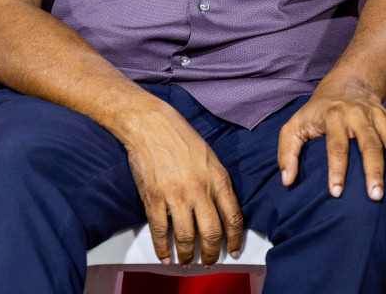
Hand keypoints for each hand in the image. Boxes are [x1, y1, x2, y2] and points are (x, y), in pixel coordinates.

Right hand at [120, 104, 244, 265]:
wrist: (150, 124)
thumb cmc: (180, 136)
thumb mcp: (210, 157)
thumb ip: (218, 183)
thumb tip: (222, 208)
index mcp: (217, 178)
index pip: (232, 217)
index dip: (234, 239)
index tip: (234, 250)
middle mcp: (200, 190)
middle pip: (211, 233)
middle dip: (211, 253)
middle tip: (209, 261)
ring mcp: (176, 195)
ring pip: (186, 237)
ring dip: (187, 255)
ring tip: (186, 261)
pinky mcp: (154, 198)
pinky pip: (160, 231)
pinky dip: (163, 248)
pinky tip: (165, 256)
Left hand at [277, 80, 385, 202]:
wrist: (348, 83)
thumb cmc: (318, 111)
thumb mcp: (294, 125)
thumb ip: (287, 151)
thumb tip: (287, 180)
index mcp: (334, 115)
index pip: (336, 145)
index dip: (336, 169)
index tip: (337, 193)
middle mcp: (359, 114)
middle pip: (370, 144)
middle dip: (374, 171)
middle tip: (375, 197)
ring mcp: (379, 116)